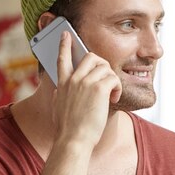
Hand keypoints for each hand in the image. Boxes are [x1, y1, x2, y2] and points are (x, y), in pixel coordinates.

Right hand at [52, 31, 121, 148]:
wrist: (73, 140)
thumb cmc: (68, 130)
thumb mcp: (57, 108)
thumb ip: (58, 96)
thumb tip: (58, 91)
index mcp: (62, 83)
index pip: (62, 58)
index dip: (64, 45)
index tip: (66, 34)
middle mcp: (73, 79)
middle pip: (91, 57)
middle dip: (104, 65)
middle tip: (108, 80)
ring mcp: (85, 82)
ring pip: (106, 67)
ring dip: (112, 80)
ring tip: (111, 95)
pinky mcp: (98, 88)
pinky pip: (114, 79)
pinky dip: (117, 89)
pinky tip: (114, 99)